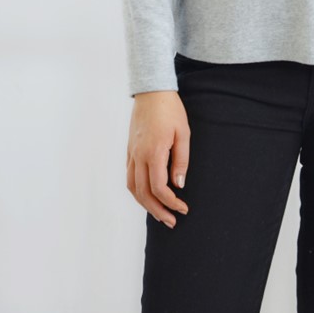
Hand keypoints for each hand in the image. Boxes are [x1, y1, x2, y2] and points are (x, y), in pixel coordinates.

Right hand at [126, 91, 190, 226]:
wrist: (151, 91)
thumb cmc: (170, 110)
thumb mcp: (183, 133)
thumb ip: (181, 160)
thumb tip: (179, 184)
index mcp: (153, 152)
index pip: (159, 188)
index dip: (171, 202)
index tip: (183, 208)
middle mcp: (138, 156)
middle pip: (143, 193)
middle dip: (158, 211)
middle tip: (172, 221)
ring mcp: (131, 153)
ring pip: (133, 188)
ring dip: (145, 204)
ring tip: (160, 214)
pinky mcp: (129, 150)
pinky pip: (129, 177)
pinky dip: (137, 191)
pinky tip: (147, 195)